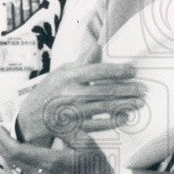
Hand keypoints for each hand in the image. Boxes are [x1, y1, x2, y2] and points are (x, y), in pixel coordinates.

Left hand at [0, 123, 113, 173]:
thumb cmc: (95, 165)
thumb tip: (52, 112)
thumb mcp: (86, 142)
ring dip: (3, 154)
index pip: (16, 150)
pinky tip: (9, 158)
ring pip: (12, 169)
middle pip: (10, 159)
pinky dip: (11, 166)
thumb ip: (66, 128)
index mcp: (51, 162)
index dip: (2, 138)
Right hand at [14, 63, 144, 141]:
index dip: (118, 70)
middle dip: (127, 90)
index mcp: (68, 76)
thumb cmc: (49, 91)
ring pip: (103, 108)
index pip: (98, 71)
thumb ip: (82, 61)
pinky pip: (96, 126)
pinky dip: (112, 122)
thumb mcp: (61, 72)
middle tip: (143, 89)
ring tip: (139, 103)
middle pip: (104, 90)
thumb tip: (98, 46)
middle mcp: (69, 93)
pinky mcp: (71, 128)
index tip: (134, 70)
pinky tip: (125, 117)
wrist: (29, 117)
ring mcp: (71, 112)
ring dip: (124, 105)